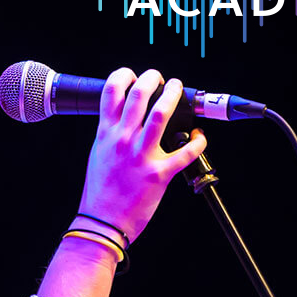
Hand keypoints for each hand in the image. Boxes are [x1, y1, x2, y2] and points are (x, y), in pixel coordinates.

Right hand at [77, 68, 207, 243]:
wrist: (103, 221)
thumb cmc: (100, 189)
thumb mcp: (98, 152)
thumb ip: (110, 133)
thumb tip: (122, 117)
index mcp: (106, 133)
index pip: (111, 91)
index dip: (124, 75)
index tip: (133, 75)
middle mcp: (123, 139)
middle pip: (139, 95)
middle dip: (153, 78)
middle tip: (162, 79)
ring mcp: (141, 155)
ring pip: (161, 114)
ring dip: (173, 97)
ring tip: (178, 90)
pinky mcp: (159, 173)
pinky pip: (185, 152)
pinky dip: (198, 140)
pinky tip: (199, 135)